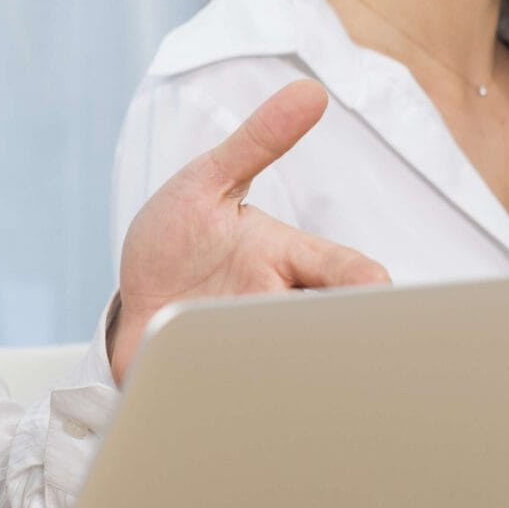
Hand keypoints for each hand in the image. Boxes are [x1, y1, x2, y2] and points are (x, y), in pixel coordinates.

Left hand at [109, 80, 387, 383]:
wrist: (129, 308)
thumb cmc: (177, 242)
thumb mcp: (206, 183)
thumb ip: (257, 141)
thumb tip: (309, 90)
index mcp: (284, 260)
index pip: (347, 272)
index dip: (369, 285)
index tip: (378, 294)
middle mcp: (278, 309)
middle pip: (336, 329)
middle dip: (346, 342)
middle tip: (347, 353)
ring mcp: (253, 350)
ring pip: (298, 370)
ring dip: (294, 376)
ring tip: (282, 382)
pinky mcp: (222, 386)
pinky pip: (250, 403)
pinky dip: (251, 409)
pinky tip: (246, 417)